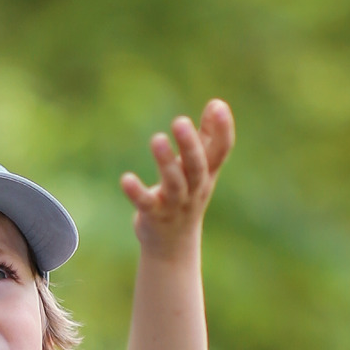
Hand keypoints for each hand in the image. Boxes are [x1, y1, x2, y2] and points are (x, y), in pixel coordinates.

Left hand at [120, 97, 233, 255]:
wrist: (173, 245)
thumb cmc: (188, 196)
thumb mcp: (201, 168)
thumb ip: (208, 137)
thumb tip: (218, 103)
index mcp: (207, 174)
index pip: (221, 151)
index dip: (223, 130)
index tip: (218, 106)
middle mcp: (195, 189)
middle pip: (197, 167)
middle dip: (190, 145)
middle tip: (180, 121)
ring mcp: (175, 204)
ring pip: (174, 183)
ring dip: (166, 162)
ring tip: (157, 139)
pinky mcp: (154, 215)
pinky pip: (146, 203)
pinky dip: (136, 192)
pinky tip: (126, 179)